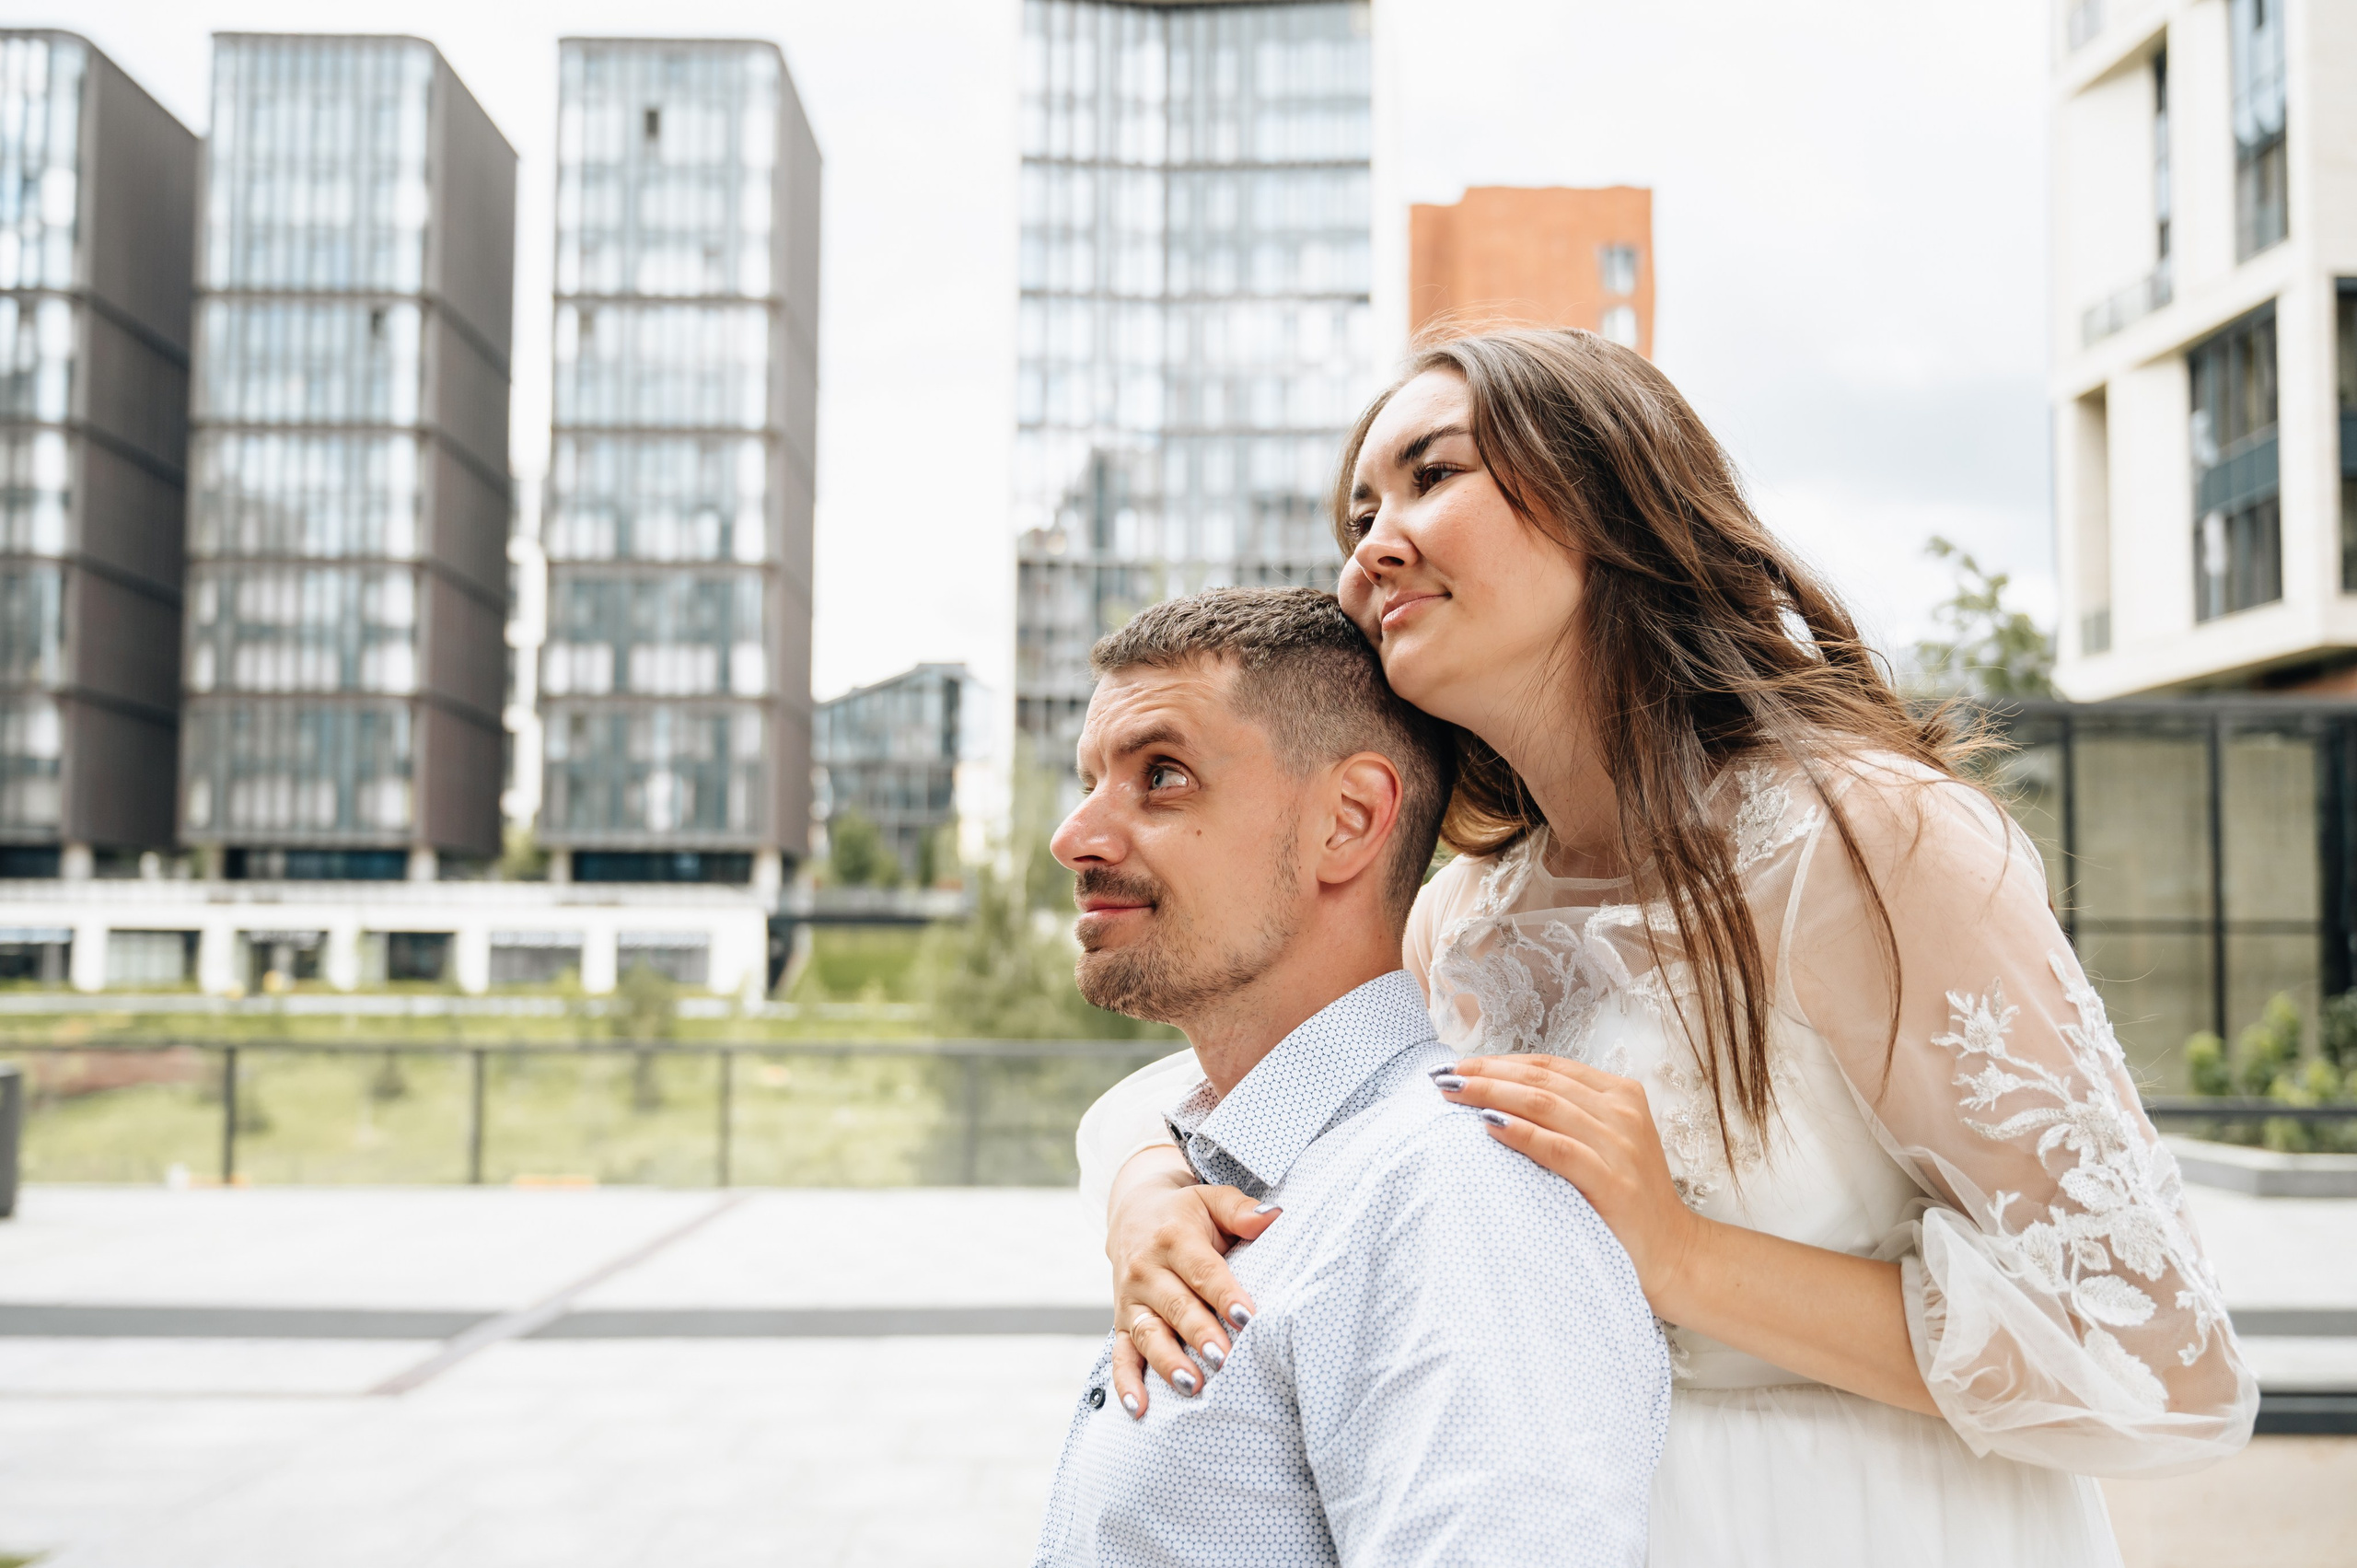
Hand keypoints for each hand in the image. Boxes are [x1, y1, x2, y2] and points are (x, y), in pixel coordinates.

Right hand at [1104, 1158, 1280, 1418]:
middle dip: (1199, 1333)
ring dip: (1167, 1361)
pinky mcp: (1120, 1322)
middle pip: (1176, 1305)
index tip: (1247, 1318)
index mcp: (1174, 1238)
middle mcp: (1147, 1269)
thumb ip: (1241, 1211)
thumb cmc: (1186, 1213)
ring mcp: (1131, 1299)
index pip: (1203, 1271)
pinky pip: (1120, 1355)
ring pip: (1148, 1334)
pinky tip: (1139, 1408)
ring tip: (1191, 1385)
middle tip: (1222, 1358)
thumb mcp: (1212, 1200)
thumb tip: (1274, 1216)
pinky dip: (1126, 1383)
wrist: (1132, 1212)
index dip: (1225, 1295)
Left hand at [1432, 1054, 1703, 1316]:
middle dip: (1487, 1074)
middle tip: (1444, 1077)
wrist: (1673, 1253)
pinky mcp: (1613, 1181)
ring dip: (1493, 1095)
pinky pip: (1558, 1149)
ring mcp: (1620, 1145)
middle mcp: (1622, 1112)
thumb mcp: (1604, 1143)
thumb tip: (1496, 1098)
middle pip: (1542, 1081)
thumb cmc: (1626, 1199)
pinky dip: (1522, 1133)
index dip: (1500, 1061)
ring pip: (1545, 1105)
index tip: (1460, 1065)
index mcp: (1620, 1095)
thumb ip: (1567, 1116)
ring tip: (1455, 1094)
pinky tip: (1489, 1126)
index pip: (1550, 1066)